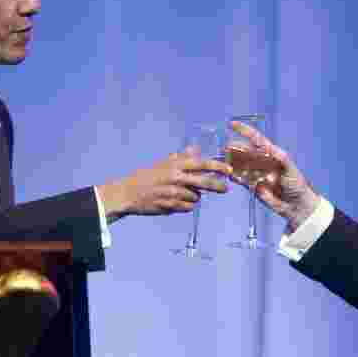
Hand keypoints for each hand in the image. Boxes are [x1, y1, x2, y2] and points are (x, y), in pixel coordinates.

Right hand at [97, 152, 230, 221]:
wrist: (128, 193)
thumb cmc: (147, 176)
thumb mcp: (164, 163)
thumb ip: (181, 157)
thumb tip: (195, 149)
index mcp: (175, 165)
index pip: (201, 164)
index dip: (217, 166)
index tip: (229, 170)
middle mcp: (176, 178)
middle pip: (204, 183)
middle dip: (218, 186)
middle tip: (226, 188)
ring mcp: (173, 193)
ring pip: (196, 197)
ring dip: (194, 197)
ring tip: (182, 194)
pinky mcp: (170, 206)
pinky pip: (187, 207)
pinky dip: (186, 205)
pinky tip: (176, 201)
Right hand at [229, 120, 319, 231]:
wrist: (295, 204)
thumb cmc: (296, 183)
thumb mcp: (291, 169)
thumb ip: (282, 159)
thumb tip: (275, 150)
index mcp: (271, 153)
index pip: (256, 139)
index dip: (244, 131)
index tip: (232, 125)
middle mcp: (261, 161)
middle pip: (244, 152)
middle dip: (234, 149)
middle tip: (225, 149)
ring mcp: (255, 173)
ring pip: (240, 164)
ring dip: (231, 162)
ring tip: (223, 161)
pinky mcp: (252, 185)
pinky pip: (240, 179)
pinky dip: (234, 176)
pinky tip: (229, 175)